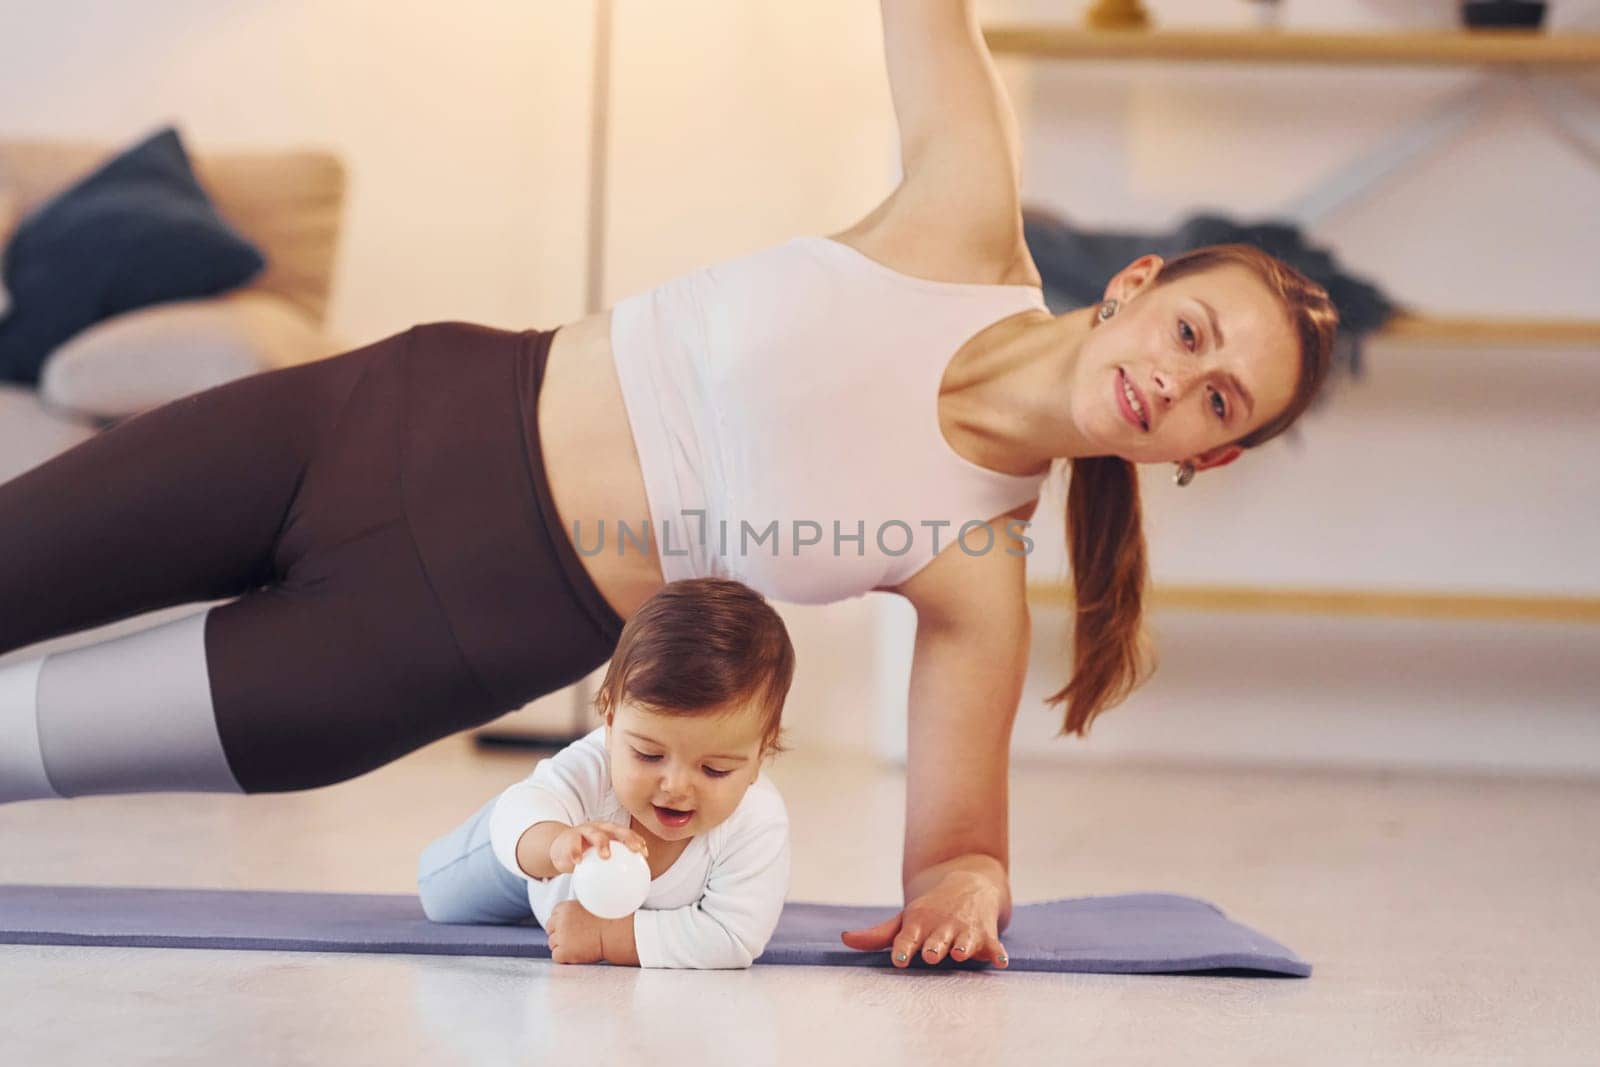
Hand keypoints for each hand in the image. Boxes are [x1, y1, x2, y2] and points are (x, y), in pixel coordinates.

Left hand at [544, 900, 606, 963]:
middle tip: (572, 938)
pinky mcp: (563, 951)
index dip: (561, 923)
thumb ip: (573, 912)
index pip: (553, 916)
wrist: (614, 934)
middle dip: (559, 933)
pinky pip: (556, 956)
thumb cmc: (605, 920)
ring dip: (562, 945)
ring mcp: (561, 936)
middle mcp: (560, 921)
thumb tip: (565, 919)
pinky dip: (565, 957)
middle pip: (550, 929)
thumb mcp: (587, 907)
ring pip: (552, 943)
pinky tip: (577, 953)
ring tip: (578, 946)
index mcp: (565, 908)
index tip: (570, 928)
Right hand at [549, 820, 649, 875]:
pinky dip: (576, 852)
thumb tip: (628, 896)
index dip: (637, 840)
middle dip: (627, 837)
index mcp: (610, 832)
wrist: (559, 848)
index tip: (644, 853)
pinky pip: (573, 845)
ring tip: (606, 856)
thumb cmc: (585, 856)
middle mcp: (599, 828)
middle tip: (634, 850)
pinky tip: (578, 861)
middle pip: (616, 829)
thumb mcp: (599, 860)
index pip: (627, 833)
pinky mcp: (569, 837)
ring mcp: (584, 830)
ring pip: (595, 834)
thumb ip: (612, 871)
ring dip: (602, 844)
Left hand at [840, 870, 1008, 968]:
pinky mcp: (986, 935)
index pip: (908, 938)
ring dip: (961, 947)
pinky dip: (997, 953)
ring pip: (963, 942)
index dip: (904, 948)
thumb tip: (844, 940)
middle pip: (936, 941)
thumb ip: (878, 936)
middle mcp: (942, 927)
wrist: (969, 883)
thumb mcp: (906, 919)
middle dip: (934, 947)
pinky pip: (993, 946)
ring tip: (958, 953)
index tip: (899, 959)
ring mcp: (965, 931)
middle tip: (930, 955)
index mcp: (919, 924)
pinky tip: (999, 960)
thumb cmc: (931, 911)